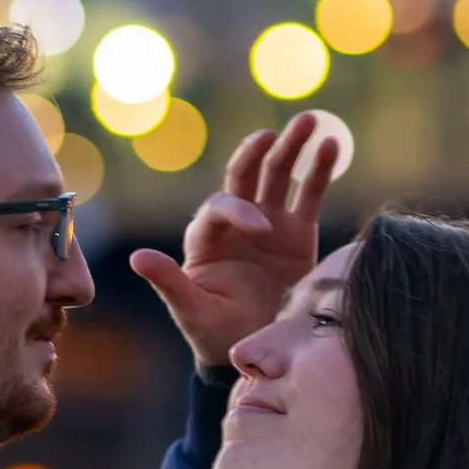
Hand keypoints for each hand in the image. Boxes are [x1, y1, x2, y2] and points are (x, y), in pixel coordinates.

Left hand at [130, 111, 342, 371]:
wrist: (255, 347)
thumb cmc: (215, 331)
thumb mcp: (191, 311)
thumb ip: (170, 282)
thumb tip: (138, 258)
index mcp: (206, 239)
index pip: (221, 208)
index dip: (239, 210)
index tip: (261, 227)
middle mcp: (236, 223)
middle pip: (244, 176)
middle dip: (257, 152)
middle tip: (272, 133)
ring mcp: (269, 224)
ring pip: (277, 175)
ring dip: (291, 147)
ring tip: (309, 120)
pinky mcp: (297, 233)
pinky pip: (309, 194)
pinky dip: (319, 169)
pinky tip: (331, 145)